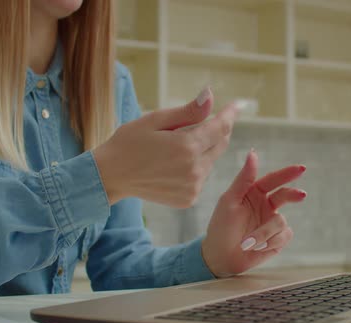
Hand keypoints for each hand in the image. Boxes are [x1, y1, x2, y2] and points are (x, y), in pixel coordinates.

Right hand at [93, 87, 238, 207]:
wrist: (111, 176)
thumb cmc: (129, 142)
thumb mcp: (155, 120)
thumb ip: (187, 111)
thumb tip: (211, 95)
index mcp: (187, 146)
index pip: (220, 127)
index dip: (230, 114)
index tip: (239, 104)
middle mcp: (194, 169)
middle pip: (220, 144)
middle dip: (215, 131)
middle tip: (198, 123)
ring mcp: (192, 187)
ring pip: (210, 161)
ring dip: (202, 150)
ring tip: (174, 148)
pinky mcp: (188, 199)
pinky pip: (201, 177)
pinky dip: (194, 167)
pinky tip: (172, 165)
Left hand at [202, 150, 306, 276]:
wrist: (220, 257)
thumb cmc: (221, 227)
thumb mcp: (229, 200)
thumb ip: (243, 178)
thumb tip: (253, 153)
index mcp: (253, 192)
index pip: (272, 180)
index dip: (287, 174)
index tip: (300, 169)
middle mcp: (265, 205)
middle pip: (285, 195)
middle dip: (293, 195)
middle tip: (301, 195)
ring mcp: (272, 222)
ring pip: (281, 221)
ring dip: (264, 233)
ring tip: (248, 242)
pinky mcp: (278, 239)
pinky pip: (284, 236)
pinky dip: (270, 242)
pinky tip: (257, 248)